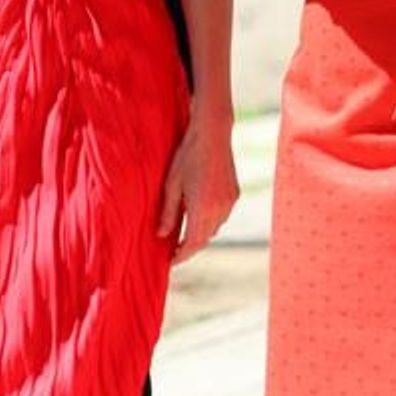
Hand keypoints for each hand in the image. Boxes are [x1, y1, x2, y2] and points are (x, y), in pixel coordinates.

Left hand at [157, 106, 238, 263]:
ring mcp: (229, 202)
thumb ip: (167, 212)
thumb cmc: (187, 157)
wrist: (212, 135)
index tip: (170, 261)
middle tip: (174, 251)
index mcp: (202, 208)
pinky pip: (222, 216)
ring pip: (214, 229)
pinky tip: (198, 216)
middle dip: (190, 248)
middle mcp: (219, 209)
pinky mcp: (234, 194)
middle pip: (204, 239)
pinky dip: (210, 222)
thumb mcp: (171, 185)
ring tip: (184, 234)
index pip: (192, 243)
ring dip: (200, 235)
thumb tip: (161, 235)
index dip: (181, 255)